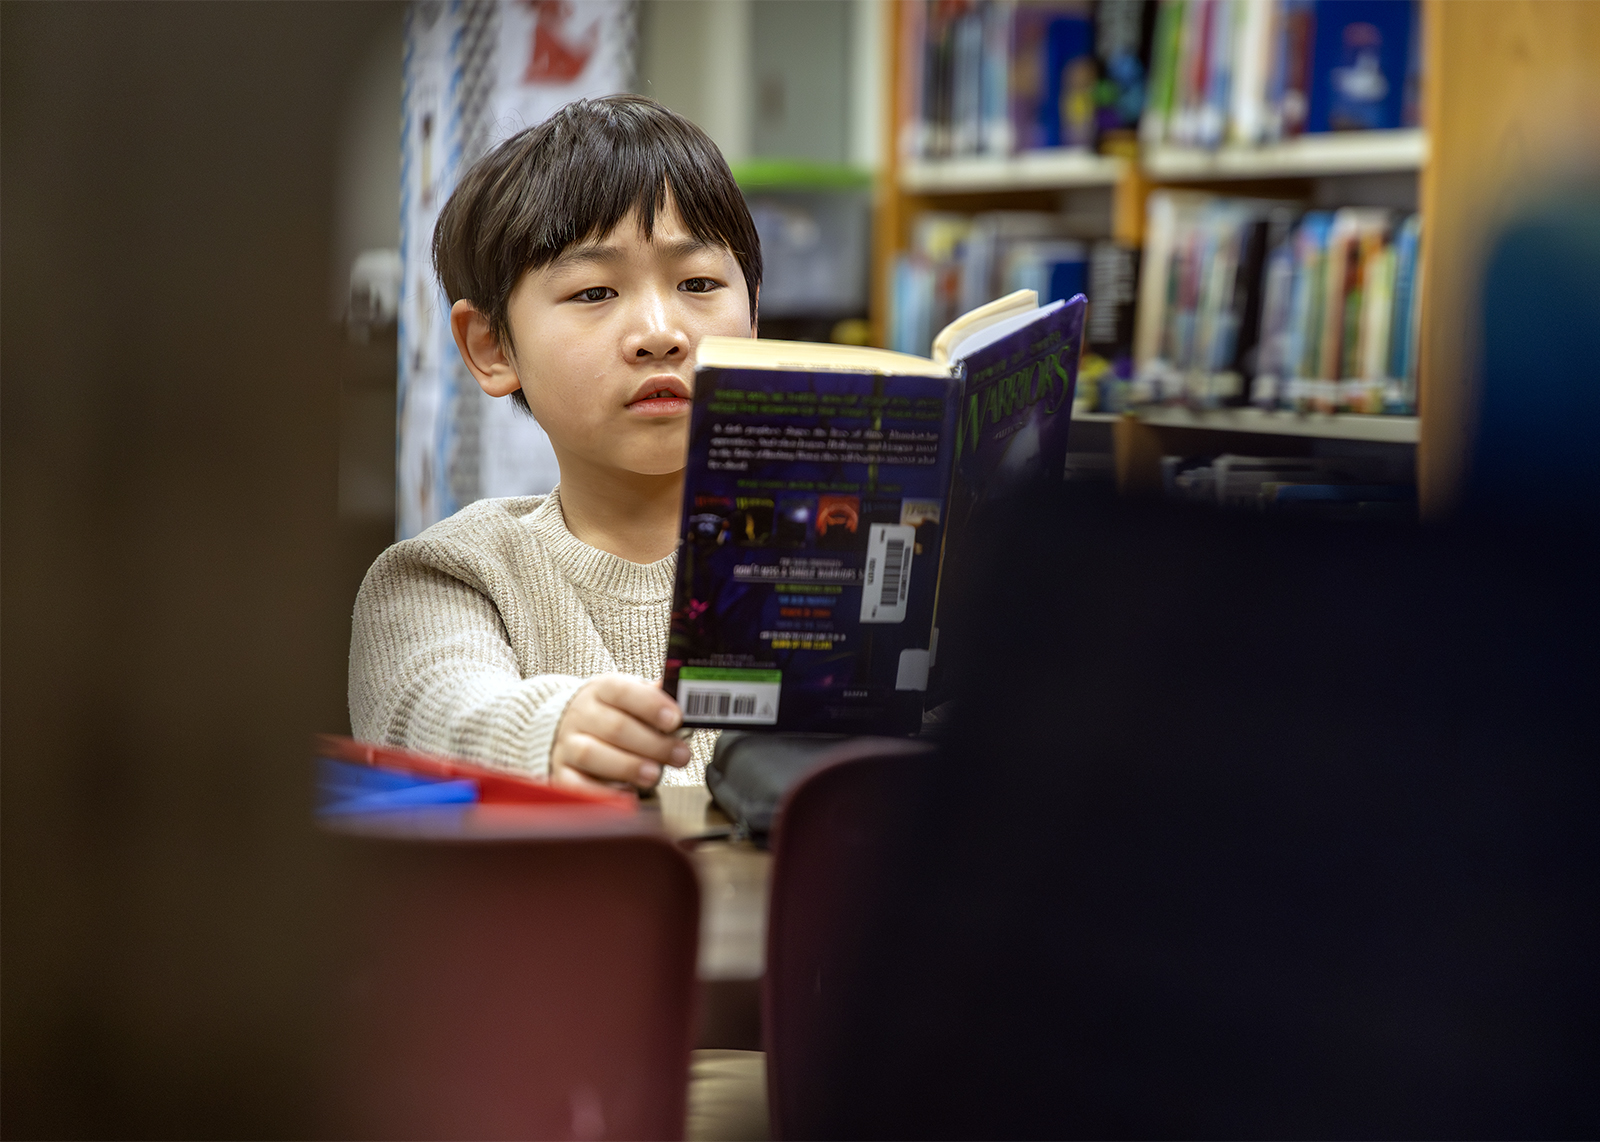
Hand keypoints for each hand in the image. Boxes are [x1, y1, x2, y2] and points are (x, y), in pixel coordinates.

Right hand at [550, 674, 687, 791]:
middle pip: (615, 727)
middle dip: (652, 744)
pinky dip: (602, 792)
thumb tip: (686, 700)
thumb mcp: (631, 697)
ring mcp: (568, 744)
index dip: (650, 705)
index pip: (623, 691)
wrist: (568, 725)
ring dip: (628, 766)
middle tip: (680, 755)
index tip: (675, 719)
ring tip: (654, 774)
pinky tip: (626, 794)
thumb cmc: (610, 713)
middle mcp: (581, 715)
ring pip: (593, 754)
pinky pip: (576, 784)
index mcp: (601, 690)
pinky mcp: (562, 771)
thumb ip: (655, 700)